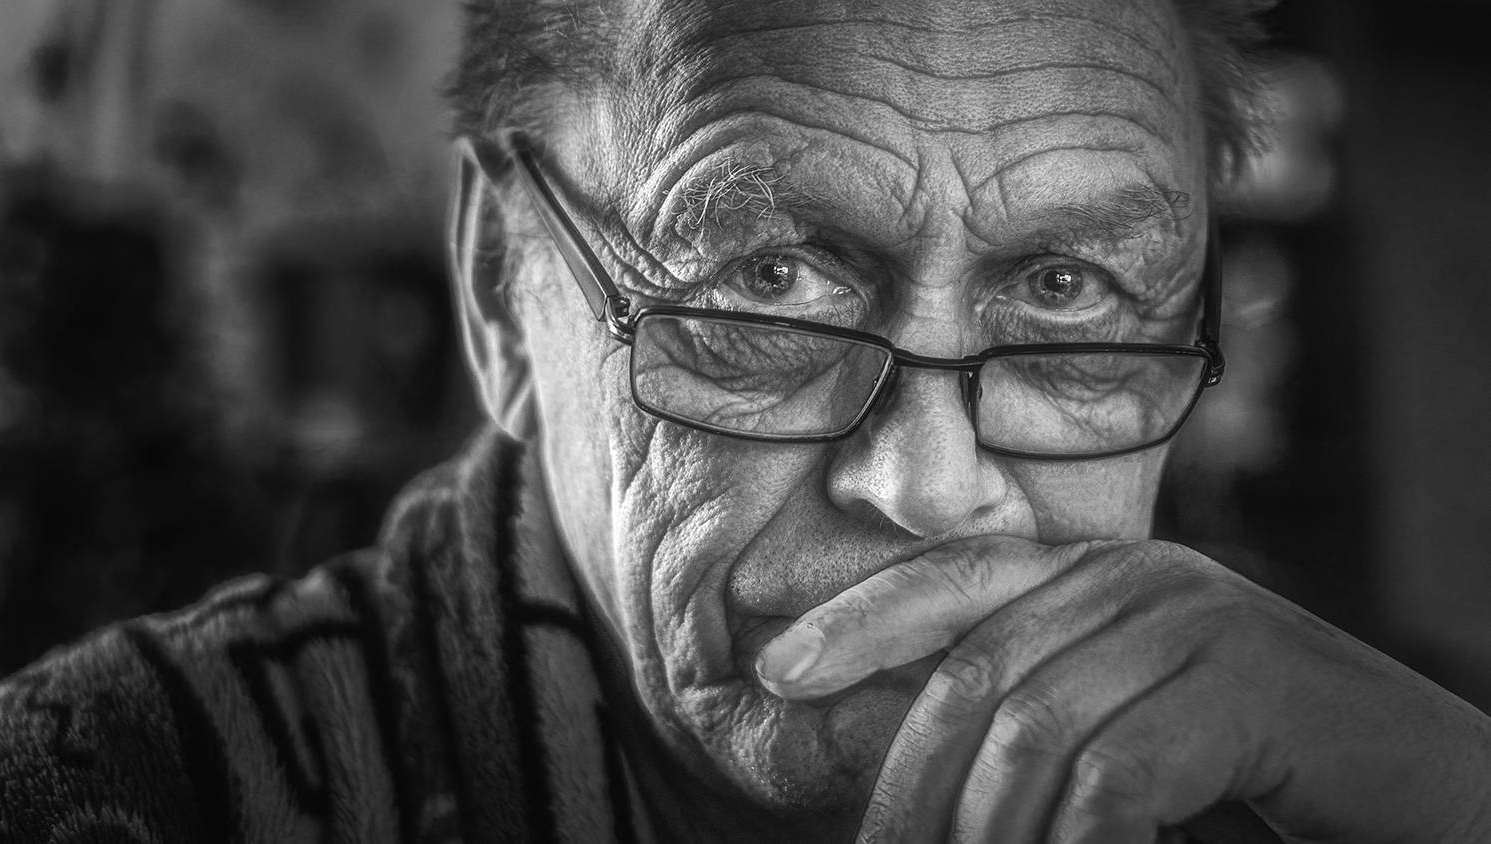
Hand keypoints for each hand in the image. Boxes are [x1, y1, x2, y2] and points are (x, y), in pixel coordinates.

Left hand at [754, 537, 1490, 842]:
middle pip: (976, 671)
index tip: (774, 668)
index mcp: (1096, 572)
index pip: (950, 578)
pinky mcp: (1250, 687)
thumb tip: (911, 764)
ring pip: (1035, 735)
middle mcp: (1137, 578)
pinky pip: (1116, 778)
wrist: (1411, 776)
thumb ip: (1034, 708)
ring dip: (990, 833)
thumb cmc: (1244, 762)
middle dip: (912, 781)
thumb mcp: (1120, 718)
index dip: (855, 619)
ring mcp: (1196, 622)